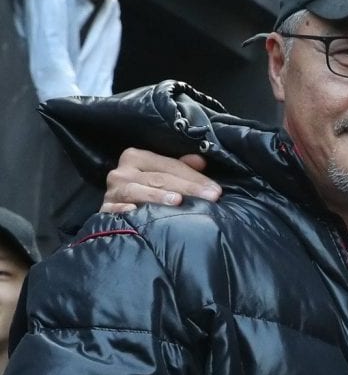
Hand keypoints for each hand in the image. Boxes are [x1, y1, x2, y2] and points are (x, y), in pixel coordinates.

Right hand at [103, 149, 217, 214]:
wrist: (120, 216)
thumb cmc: (149, 192)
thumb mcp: (165, 176)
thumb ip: (182, 168)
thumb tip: (201, 161)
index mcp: (136, 158)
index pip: (170, 165)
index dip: (195, 177)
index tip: (216, 190)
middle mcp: (121, 172)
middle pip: (158, 178)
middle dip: (187, 187)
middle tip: (210, 197)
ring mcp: (112, 191)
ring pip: (138, 191)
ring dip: (157, 196)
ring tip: (177, 201)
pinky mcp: (105, 210)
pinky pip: (116, 209)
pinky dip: (126, 210)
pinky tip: (138, 213)